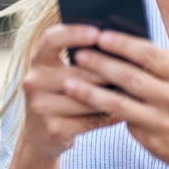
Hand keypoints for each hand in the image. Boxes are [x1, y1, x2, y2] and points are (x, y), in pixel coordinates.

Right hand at [19, 24, 121, 162]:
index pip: (52, 39)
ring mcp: (41, 107)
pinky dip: (108, 116)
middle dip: (106, 71)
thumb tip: (117, 46)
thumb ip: (81, 60)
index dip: (74, 33)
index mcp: (38, 61)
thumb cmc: (60, 96)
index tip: (97, 32)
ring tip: (134, 90)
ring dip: (111, 95)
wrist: (39, 136)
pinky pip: (89, 121)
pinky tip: (124, 112)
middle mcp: (34, 82)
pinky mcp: (53, 129)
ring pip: (86, 98)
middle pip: (77, 72)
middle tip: (132, 66)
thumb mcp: (60, 74)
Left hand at [61, 30, 168, 168]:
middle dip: (100, 64)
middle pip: (130, 77)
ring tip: (69, 83)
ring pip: (119, 104)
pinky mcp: (153, 142)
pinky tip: (87, 106)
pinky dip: (105, 113)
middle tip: (78, 55)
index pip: (149, 54)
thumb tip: (125, 46)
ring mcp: (164, 122)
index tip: (99, 36)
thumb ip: (164, 66)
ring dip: (90, 93)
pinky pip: (125, 124)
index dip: (122, 44)